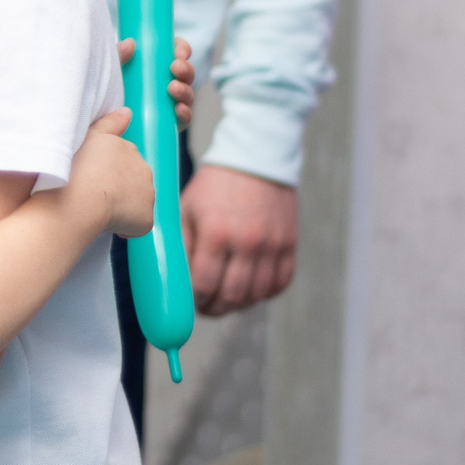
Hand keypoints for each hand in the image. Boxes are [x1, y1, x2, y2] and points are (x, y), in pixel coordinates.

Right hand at [71, 109, 156, 237]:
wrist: (80, 199)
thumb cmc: (78, 168)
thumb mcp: (91, 136)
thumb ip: (110, 122)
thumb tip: (127, 112)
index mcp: (130, 150)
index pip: (123, 163)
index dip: (107, 173)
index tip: (92, 178)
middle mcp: (145, 170)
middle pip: (133, 183)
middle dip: (119, 190)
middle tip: (95, 195)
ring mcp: (148, 195)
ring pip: (136, 204)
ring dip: (123, 208)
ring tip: (99, 210)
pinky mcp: (146, 219)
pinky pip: (137, 225)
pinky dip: (126, 227)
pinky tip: (108, 224)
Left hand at [117, 37, 197, 132]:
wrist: (103, 126)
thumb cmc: (110, 91)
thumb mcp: (113, 70)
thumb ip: (118, 55)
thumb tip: (130, 44)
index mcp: (157, 65)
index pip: (176, 52)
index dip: (182, 49)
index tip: (179, 52)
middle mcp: (167, 82)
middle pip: (186, 73)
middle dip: (186, 68)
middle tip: (175, 68)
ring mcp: (171, 103)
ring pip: (187, 94)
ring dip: (185, 90)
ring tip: (173, 88)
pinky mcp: (170, 122)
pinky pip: (185, 117)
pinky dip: (185, 112)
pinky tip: (179, 109)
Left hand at [181, 164, 298, 312]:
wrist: (256, 156)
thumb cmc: (215, 185)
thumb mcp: (187, 208)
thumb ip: (181, 243)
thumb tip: (174, 277)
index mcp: (216, 233)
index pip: (205, 284)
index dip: (197, 299)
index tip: (192, 300)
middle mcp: (247, 242)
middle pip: (233, 296)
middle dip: (217, 308)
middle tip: (208, 306)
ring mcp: (272, 245)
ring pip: (257, 294)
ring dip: (240, 303)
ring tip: (228, 298)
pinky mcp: (289, 244)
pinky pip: (281, 283)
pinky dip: (266, 292)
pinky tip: (252, 287)